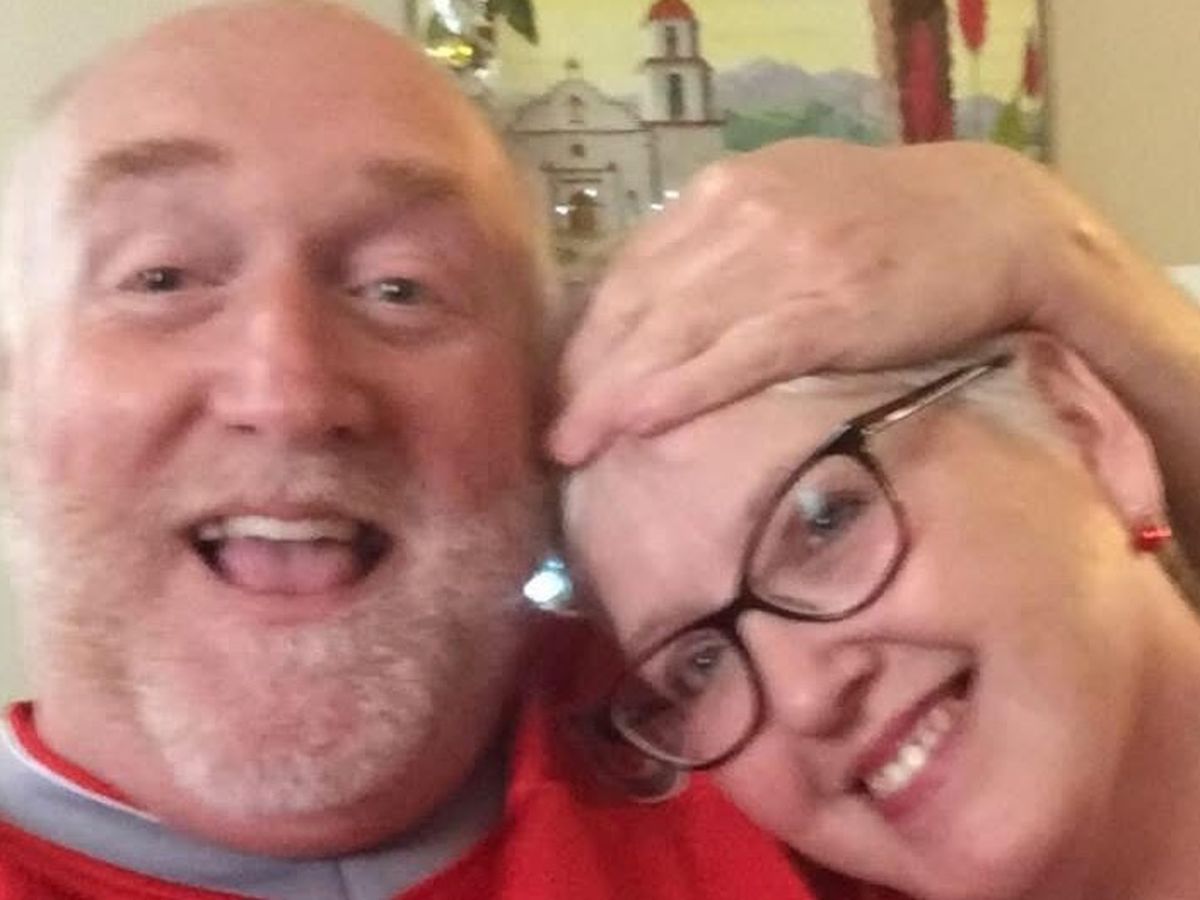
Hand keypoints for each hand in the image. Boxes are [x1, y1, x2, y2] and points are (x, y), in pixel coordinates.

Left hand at [549, 138, 1120, 463]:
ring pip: (670, 333)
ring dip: (609, 394)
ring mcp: (781, 259)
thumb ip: (723, 251)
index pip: (630, 269)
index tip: (556, 386)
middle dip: (582, 374)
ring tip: (570, 446)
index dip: (585, 334)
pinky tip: (633, 422)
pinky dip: (675, 390)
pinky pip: (731, 356)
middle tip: (549, 434)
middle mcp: (742, 216)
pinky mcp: (825, 308)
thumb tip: (658, 312)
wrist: (998, 219)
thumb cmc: (891, 228)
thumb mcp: (790, 212)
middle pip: (635, 303)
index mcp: (727, 193)